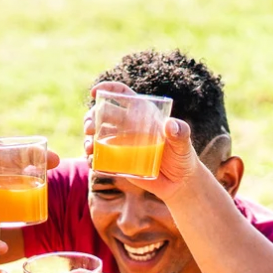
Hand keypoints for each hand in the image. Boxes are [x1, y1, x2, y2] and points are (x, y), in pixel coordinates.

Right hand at [82, 81, 199, 196]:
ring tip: (89, 147)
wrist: (180, 183)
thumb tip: (171, 125)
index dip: (108, 89)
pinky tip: (92, 161)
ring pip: (97, 136)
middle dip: (91, 118)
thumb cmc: (183, 158)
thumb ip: (181, 133)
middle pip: (103, 115)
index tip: (96, 92)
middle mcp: (128, 126)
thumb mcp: (184, 144)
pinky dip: (93, 159)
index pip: (122, 94)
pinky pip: (101, 158)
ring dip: (88, 139)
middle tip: (90, 128)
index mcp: (141, 114)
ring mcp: (121, 144)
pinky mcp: (119, 162)